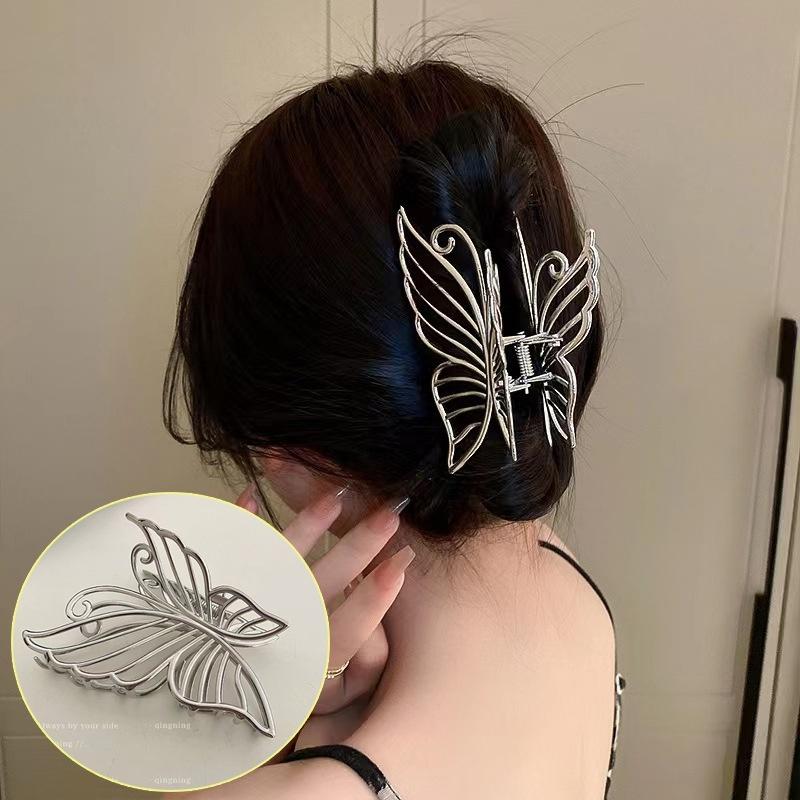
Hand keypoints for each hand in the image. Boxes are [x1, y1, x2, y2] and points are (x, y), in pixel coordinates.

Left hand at [235, 484, 412, 745]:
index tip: (398, 567)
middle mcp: (279, 631)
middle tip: (389, 516)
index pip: (342, 633)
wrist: (187, 714)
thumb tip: (384, 607)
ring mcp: (248, 606)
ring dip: (309, 526)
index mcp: (303, 665)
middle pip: (323, 585)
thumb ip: (354, 660)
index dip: (372, 601)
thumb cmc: (264, 699)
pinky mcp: (218, 592)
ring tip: (334, 497)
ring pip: (282, 562)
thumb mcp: (317, 694)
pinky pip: (230, 554)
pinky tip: (249, 495)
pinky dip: (240, 524)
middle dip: (358, 548)